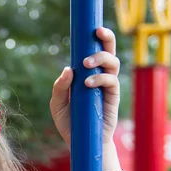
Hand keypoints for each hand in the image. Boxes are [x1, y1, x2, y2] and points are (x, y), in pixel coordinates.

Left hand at [50, 27, 120, 145]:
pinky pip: (112, 81)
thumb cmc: (69, 122)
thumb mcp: (57, 105)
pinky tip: (88, 84)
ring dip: (101, 58)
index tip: (93, 28)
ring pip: (113, 62)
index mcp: (86, 74)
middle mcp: (99, 76)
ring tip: (86, 65)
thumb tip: (68, 69)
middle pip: (109, 51)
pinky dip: (100, 78)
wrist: (81, 142)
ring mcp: (107, 86)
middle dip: (106, 39)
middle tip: (97, 34)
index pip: (93, 51)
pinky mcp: (112, 97)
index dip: (97, 38)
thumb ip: (60, 87)